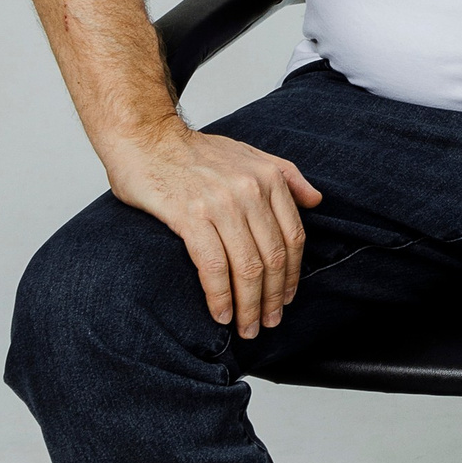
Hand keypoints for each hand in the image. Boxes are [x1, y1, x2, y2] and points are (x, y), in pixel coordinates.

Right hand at [105, 119, 323, 338]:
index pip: (292, 237)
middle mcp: (249, 190)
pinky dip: (220, 296)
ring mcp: (220, 204)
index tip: (287, 297)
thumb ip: (286, 175)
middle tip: (268, 322)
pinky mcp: (189, 216)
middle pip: (272, 257)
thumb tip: (316, 200)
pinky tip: (220, 313)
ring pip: (247, 267)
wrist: (145, 136)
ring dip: (249, 306)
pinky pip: (213, 267)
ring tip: (247, 327)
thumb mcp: (248, 154)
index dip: (292, 274)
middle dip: (273, 298)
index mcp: (268, 177)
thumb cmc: (193, 151)